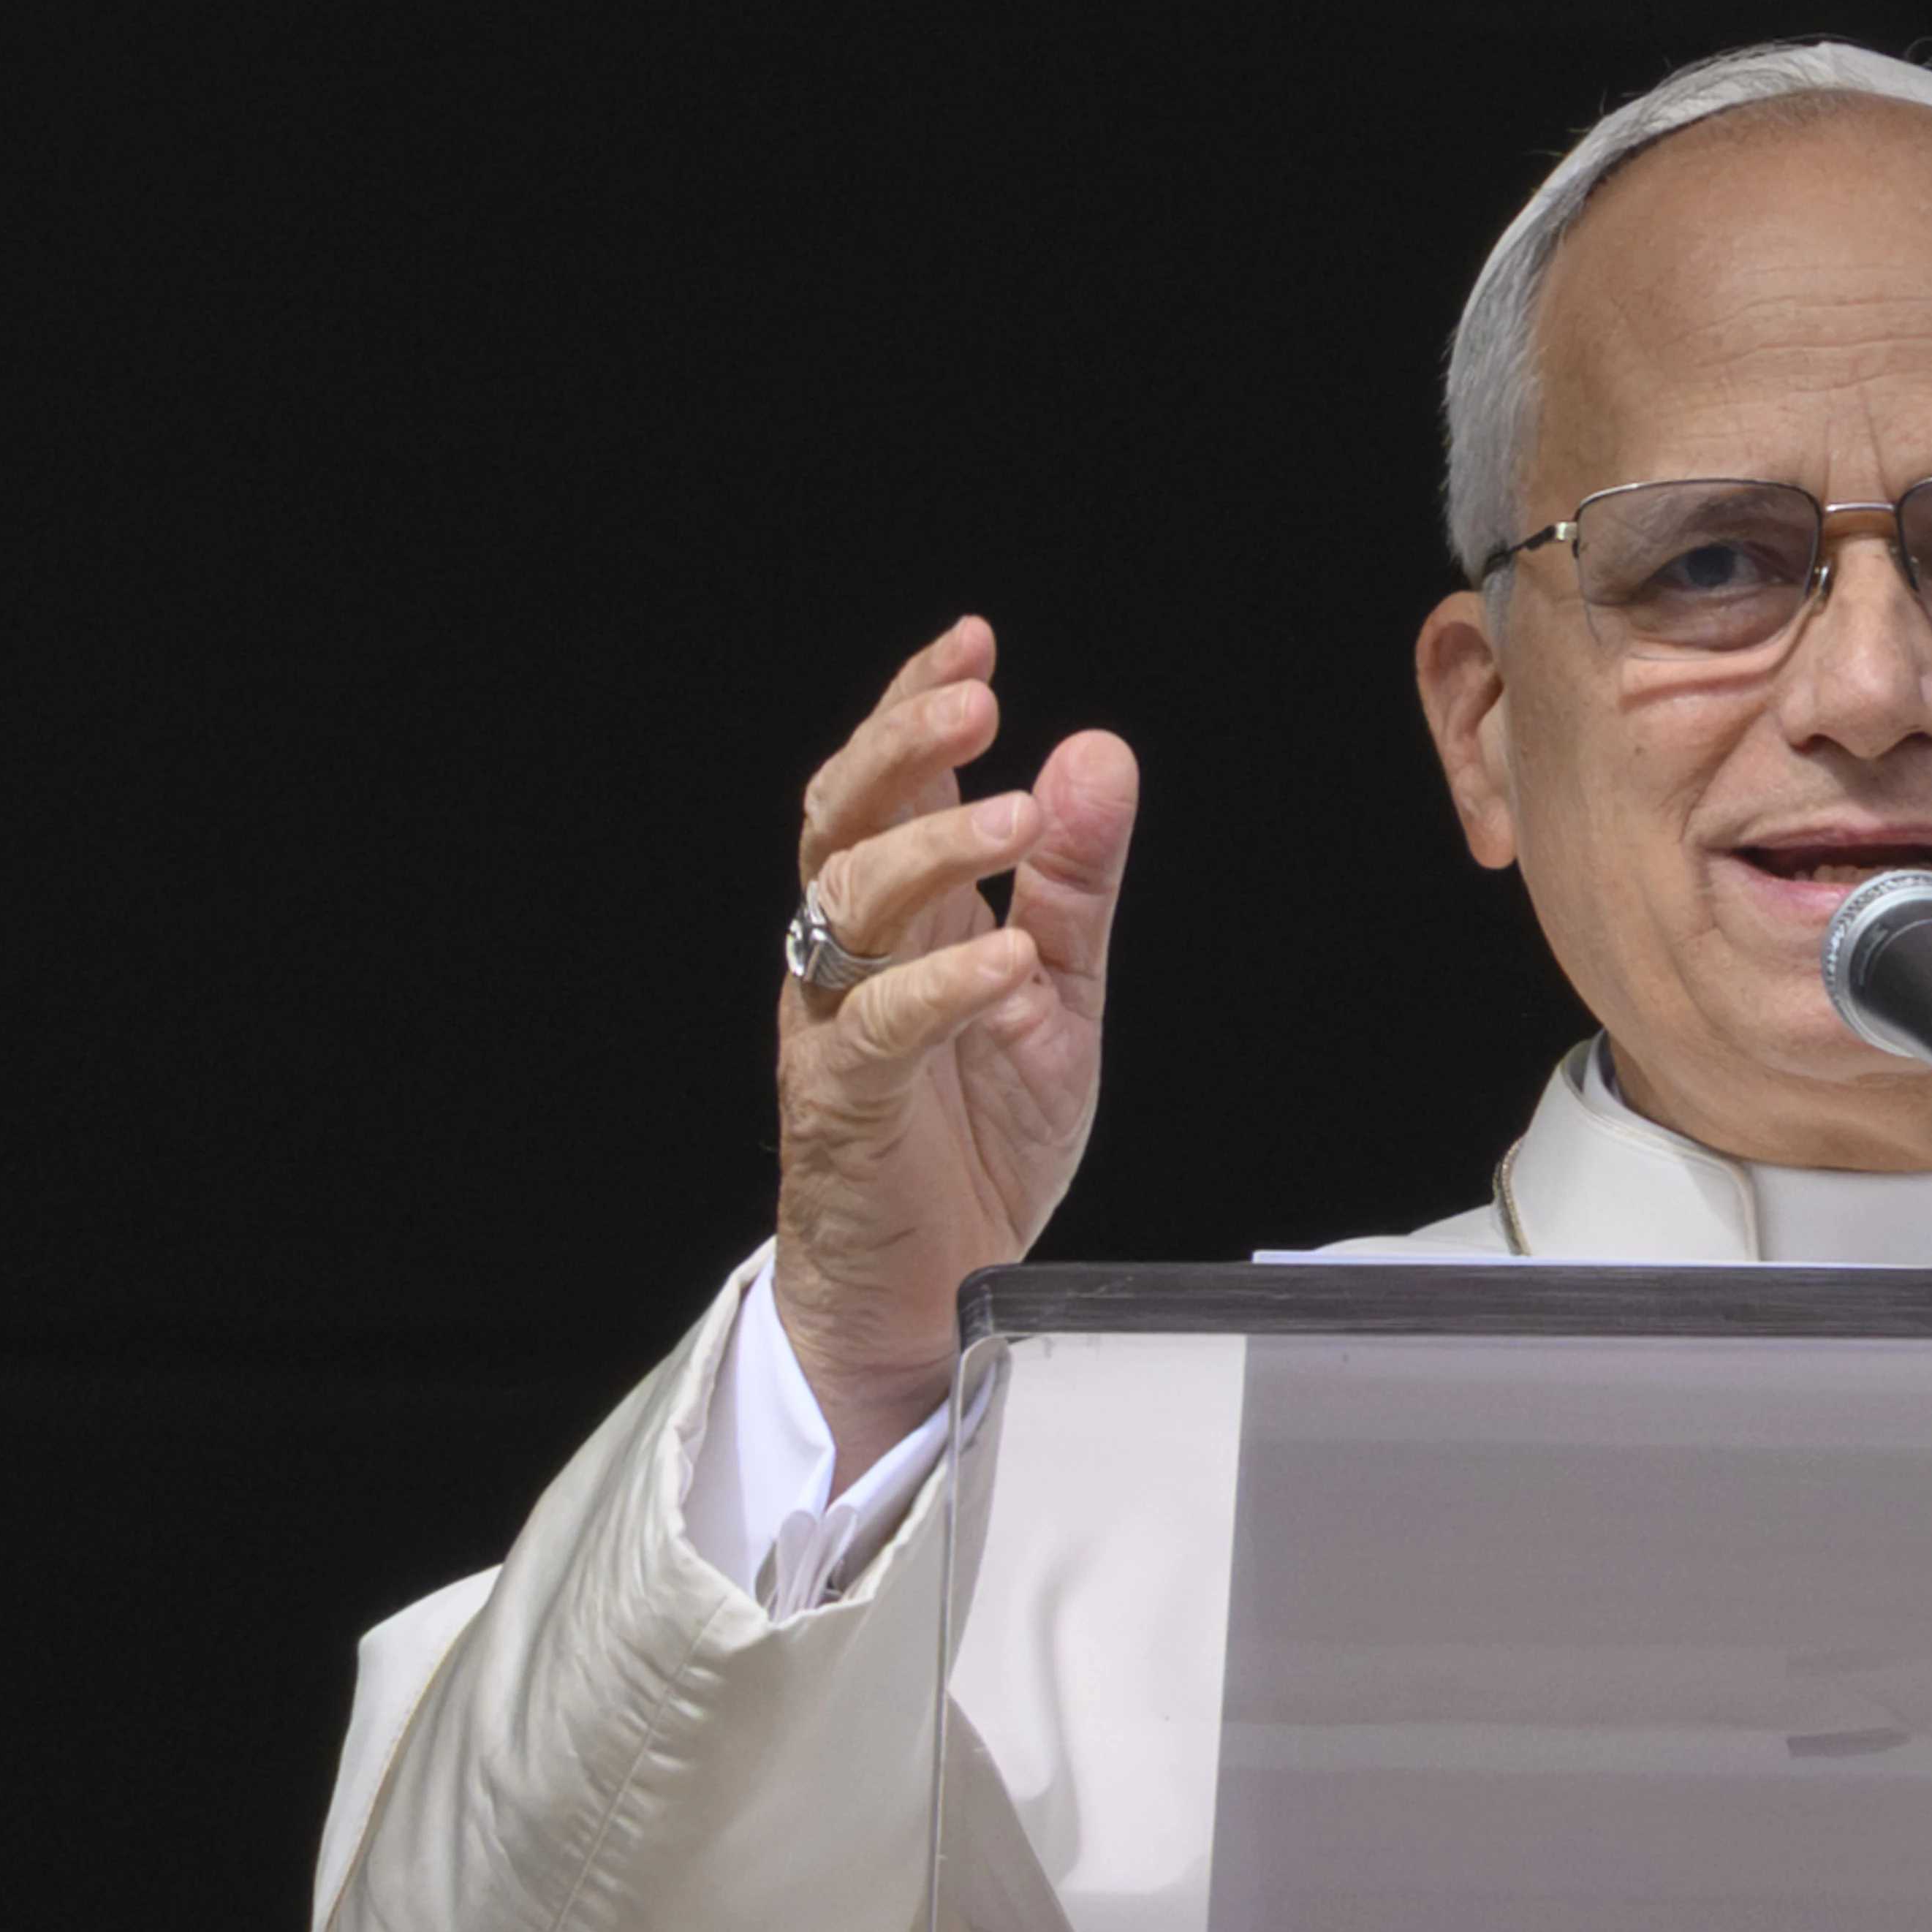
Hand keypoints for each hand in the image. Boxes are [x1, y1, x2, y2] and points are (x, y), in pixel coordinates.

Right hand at [773, 616, 1138, 1481]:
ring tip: (1016, 819)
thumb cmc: (977, 1140)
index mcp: (903, 917)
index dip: (914, 705)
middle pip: (843, 818)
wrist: (933, 1292)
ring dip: (935, 850)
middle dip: (901, 747)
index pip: (890, 786)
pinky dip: (944, 984)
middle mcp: (851, 955)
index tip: (971, 640)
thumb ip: (1074, 881)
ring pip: (847, 902)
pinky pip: (880, 1026)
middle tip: (974, 700)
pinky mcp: (844, 1104)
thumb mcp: (1059, 992)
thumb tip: (1096, 751)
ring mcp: (835, 1024)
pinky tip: (1004, 960)